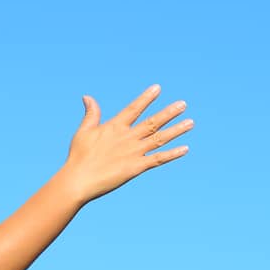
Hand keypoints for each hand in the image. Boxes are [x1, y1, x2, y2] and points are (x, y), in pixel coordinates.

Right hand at [56, 85, 191, 203]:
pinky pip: (158, 159)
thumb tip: (87, 97)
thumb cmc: (78, 157)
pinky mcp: (136, 167)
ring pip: (160, 138)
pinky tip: (185, 148)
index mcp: (114, 127)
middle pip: (153, 122)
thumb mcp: (83, 132)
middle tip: (183, 104)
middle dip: (169, 112)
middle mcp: (127, 137)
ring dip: (176, 130)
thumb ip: (91, 114)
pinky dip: (172, 154)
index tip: (157, 88)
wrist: (78, 180)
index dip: (146, 98)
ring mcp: (134, 152)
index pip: (134, 108)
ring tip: (190, 122)